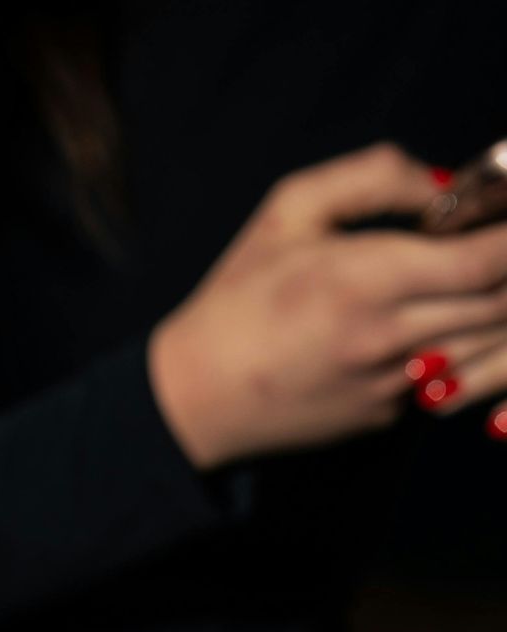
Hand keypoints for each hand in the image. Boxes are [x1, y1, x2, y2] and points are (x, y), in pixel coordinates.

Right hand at [148, 145, 506, 466]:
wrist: (196, 397)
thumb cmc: (238, 296)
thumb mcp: (291, 209)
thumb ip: (375, 176)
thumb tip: (445, 183)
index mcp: (368, 278)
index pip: (488, 259)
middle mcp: (389, 337)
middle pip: (500, 305)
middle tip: (500, 241)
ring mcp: (392, 384)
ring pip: (484, 345)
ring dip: (495, 311)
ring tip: (477, 279)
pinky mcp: (385, 415)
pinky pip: (444, 374)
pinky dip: (456, 345)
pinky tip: (430, 321)